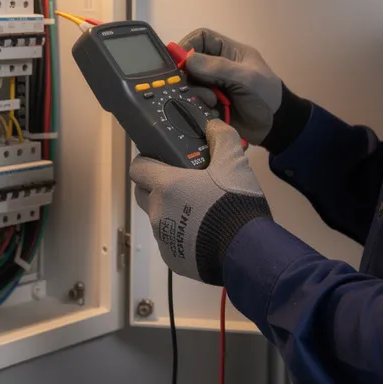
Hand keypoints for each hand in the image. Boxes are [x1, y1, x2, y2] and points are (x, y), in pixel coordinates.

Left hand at [130, 120, 271, 284]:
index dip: (146, 162)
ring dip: (172, 212)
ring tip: (200, 211)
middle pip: (144, 193)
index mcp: (165, 185)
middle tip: (184, 183)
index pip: (137, 168)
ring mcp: (163, 237)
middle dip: (157, 187)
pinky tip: (204, 233)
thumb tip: (212, 125)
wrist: (245, 249)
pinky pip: (171, 242)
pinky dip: (182, 236)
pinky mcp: (172, 258)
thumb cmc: (234, 202)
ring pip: (159, 218)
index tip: (161, 161)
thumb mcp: (234, 162)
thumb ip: (222, 138)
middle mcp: (157, 212)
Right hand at [178, 28, 283, 143]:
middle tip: (194, 87)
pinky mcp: (210, 104)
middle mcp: (218, 66)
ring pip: (191, 84)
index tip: (181, 62)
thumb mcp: (247, 78)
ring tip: (211, 102)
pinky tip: (210, 112)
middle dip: (190, 76)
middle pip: (191, 63)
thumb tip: (188, 60)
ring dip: (197, 93)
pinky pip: (195, 101)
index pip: (202, 38)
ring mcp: (213, 86)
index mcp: (230, 52)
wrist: (276, 127)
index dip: (188, 45)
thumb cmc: (266, 96)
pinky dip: (198, 106)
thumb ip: (219, 67)